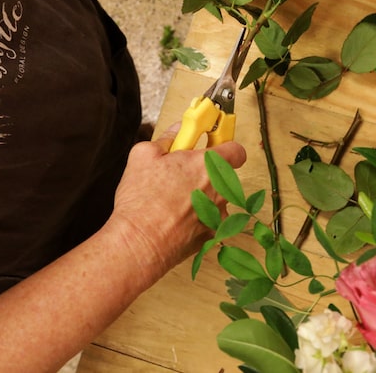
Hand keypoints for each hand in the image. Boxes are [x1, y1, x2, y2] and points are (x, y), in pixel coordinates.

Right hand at [108, 124, 246, 279]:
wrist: (140, 243)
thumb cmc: (142, 201)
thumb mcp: (144, 155)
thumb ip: (167, 139)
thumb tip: (177, 131)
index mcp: (208, 165)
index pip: (236, 150)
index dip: (224, 147)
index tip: (212, 145)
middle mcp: (220, 189)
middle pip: (223, 175)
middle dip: (205, 173)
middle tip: (181, 174)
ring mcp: (219, 214)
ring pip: (216, 199)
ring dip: (201, 197)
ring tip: (173, 200)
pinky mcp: (212, 234)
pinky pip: (209, 219)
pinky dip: (197, 218)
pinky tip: (175, 218)